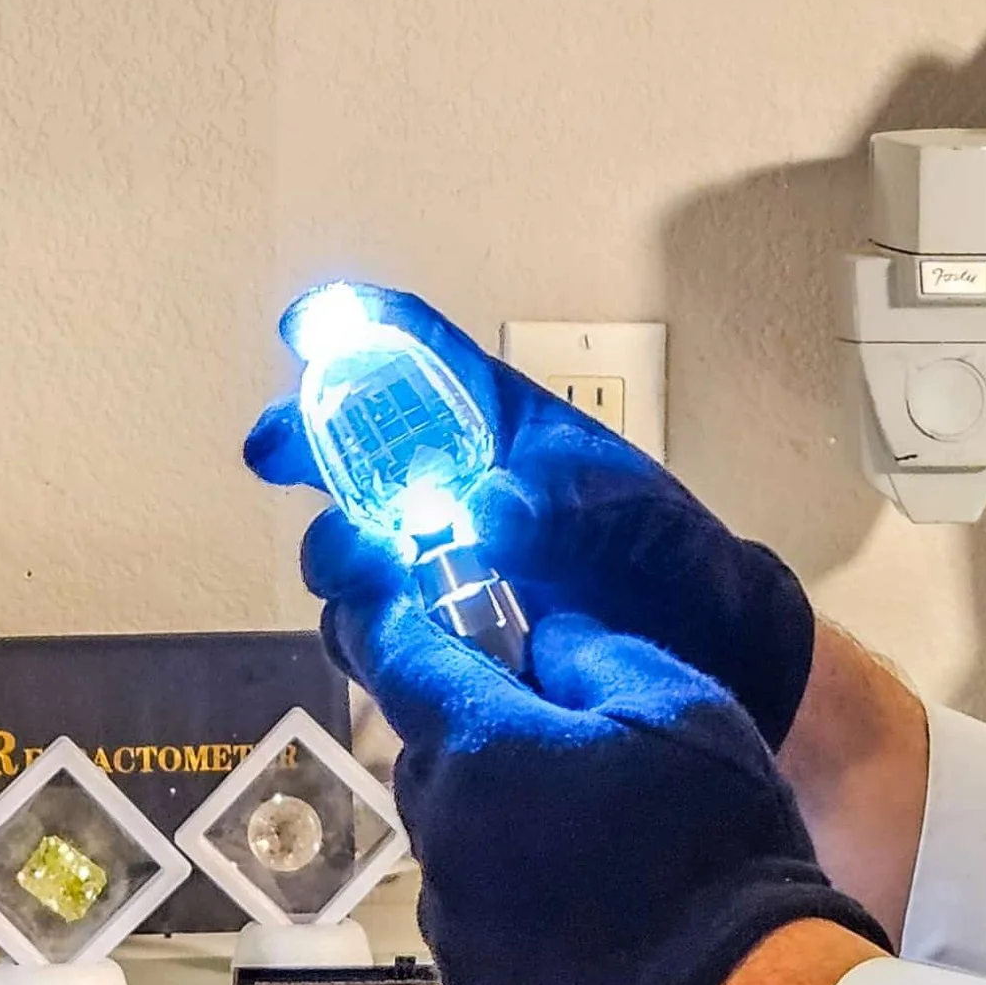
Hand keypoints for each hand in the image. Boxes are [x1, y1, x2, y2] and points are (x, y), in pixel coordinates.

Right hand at [246, 283, 814, 746]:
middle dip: (304, 440)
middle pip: (350, 446)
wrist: (710, 655)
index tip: (307, 329)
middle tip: (276, 454)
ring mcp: (436, 562)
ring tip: (357, 568)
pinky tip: (385, 643)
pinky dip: (364, 634)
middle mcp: (450, 485)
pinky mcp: (435, 636)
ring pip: (346, 543)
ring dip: (334, 548)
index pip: (416, 355)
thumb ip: (559, 509)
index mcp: (496, 425)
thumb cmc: (674, 557)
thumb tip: (483, 511)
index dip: (357, 329)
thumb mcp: (630, 515)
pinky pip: (371, 631)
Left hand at [347, 595, 888, 984]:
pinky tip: (599, 932)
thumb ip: (595, 652)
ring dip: (505, 836)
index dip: (381, 618)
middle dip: (481, 740)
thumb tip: (545, 638)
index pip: (397, 661)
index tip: (368, 594)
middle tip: (565, 745)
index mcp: (482, 753)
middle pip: (434, 763)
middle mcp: (444, 844)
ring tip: (602, 857)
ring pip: (459, 855)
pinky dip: (523, 922)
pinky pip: (484, 940)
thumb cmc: (713, 845)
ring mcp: (456, 941)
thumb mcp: (680, 705)